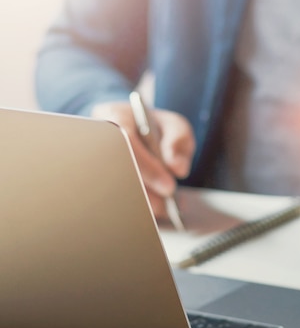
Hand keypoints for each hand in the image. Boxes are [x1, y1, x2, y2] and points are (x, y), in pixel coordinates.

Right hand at [91, 102, 195, 217]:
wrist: (130, 126)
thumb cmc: (154, 126)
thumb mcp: (174, 125)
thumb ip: (179, 141)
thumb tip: (177, 168)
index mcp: (117, 116)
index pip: (128, 144)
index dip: (149, 169)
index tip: (169, 187)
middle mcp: (98, 137)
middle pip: (115, 171)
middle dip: (144, 192)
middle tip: (166, 206)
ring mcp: (92, 158)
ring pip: (111, 188)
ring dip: (140, 203)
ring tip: (163, 210)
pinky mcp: (94, 177)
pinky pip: (111, 196)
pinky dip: (135, 207)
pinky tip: (153, 211)